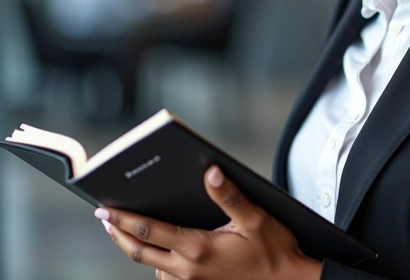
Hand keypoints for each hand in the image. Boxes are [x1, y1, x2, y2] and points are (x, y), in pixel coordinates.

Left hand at [95, 165, 321, 279]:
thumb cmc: (273, 250)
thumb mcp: (255, 218)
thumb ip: (230, 195)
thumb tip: (210, 172)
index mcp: (198, 248)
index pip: (149, 231)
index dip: (124, 219)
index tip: (104, 210)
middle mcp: (188, 269)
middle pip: (139, 251)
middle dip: (118, 234)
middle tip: (104, 219)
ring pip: (150, 265)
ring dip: (135, 248)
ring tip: (125, 230)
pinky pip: (166, 276)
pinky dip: (154, 261)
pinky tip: (157, 249)